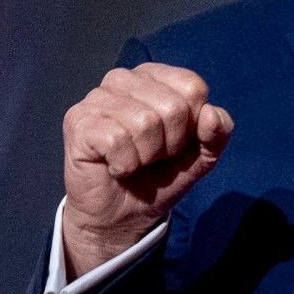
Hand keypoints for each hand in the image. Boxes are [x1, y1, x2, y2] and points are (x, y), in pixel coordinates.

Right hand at [60, 64, 233, 275]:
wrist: (121, 216)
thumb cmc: (157, 178)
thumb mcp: (199, 157)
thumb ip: (216, 134)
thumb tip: (212, 114)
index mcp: (153, 77)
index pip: (192, 87)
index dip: (192, 126)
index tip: (175, 144)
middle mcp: (122, 79)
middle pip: (172, 106)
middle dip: (170, 145)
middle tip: (152, 158)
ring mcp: (96, 98)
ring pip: (144, 123)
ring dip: (146, 156)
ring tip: (134, 162)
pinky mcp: (78, 122)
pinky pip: (117, 140)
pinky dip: (124, 164)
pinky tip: (115, 166)